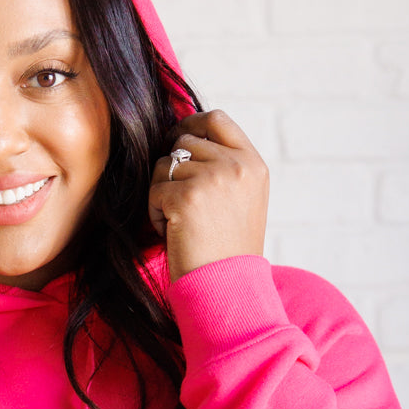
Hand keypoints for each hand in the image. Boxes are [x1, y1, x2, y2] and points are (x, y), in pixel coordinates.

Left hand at [148, 109, 268, 284]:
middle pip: (184, 142)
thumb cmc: (228, 252)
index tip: (175, 141)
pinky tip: (174, 234)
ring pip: (165, 165)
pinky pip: (155, 189)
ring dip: (163, 194)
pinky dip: (156, 213)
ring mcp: (213, 178)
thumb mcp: (243, 201)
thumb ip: (225, 168)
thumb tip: (184, 140)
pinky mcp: (187, 196)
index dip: (191, 125)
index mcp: (253, 165)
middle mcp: (236, 166)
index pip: (217, 120)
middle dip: (174, 170)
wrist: (228, 289)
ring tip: (181, 224)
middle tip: (182, 207)